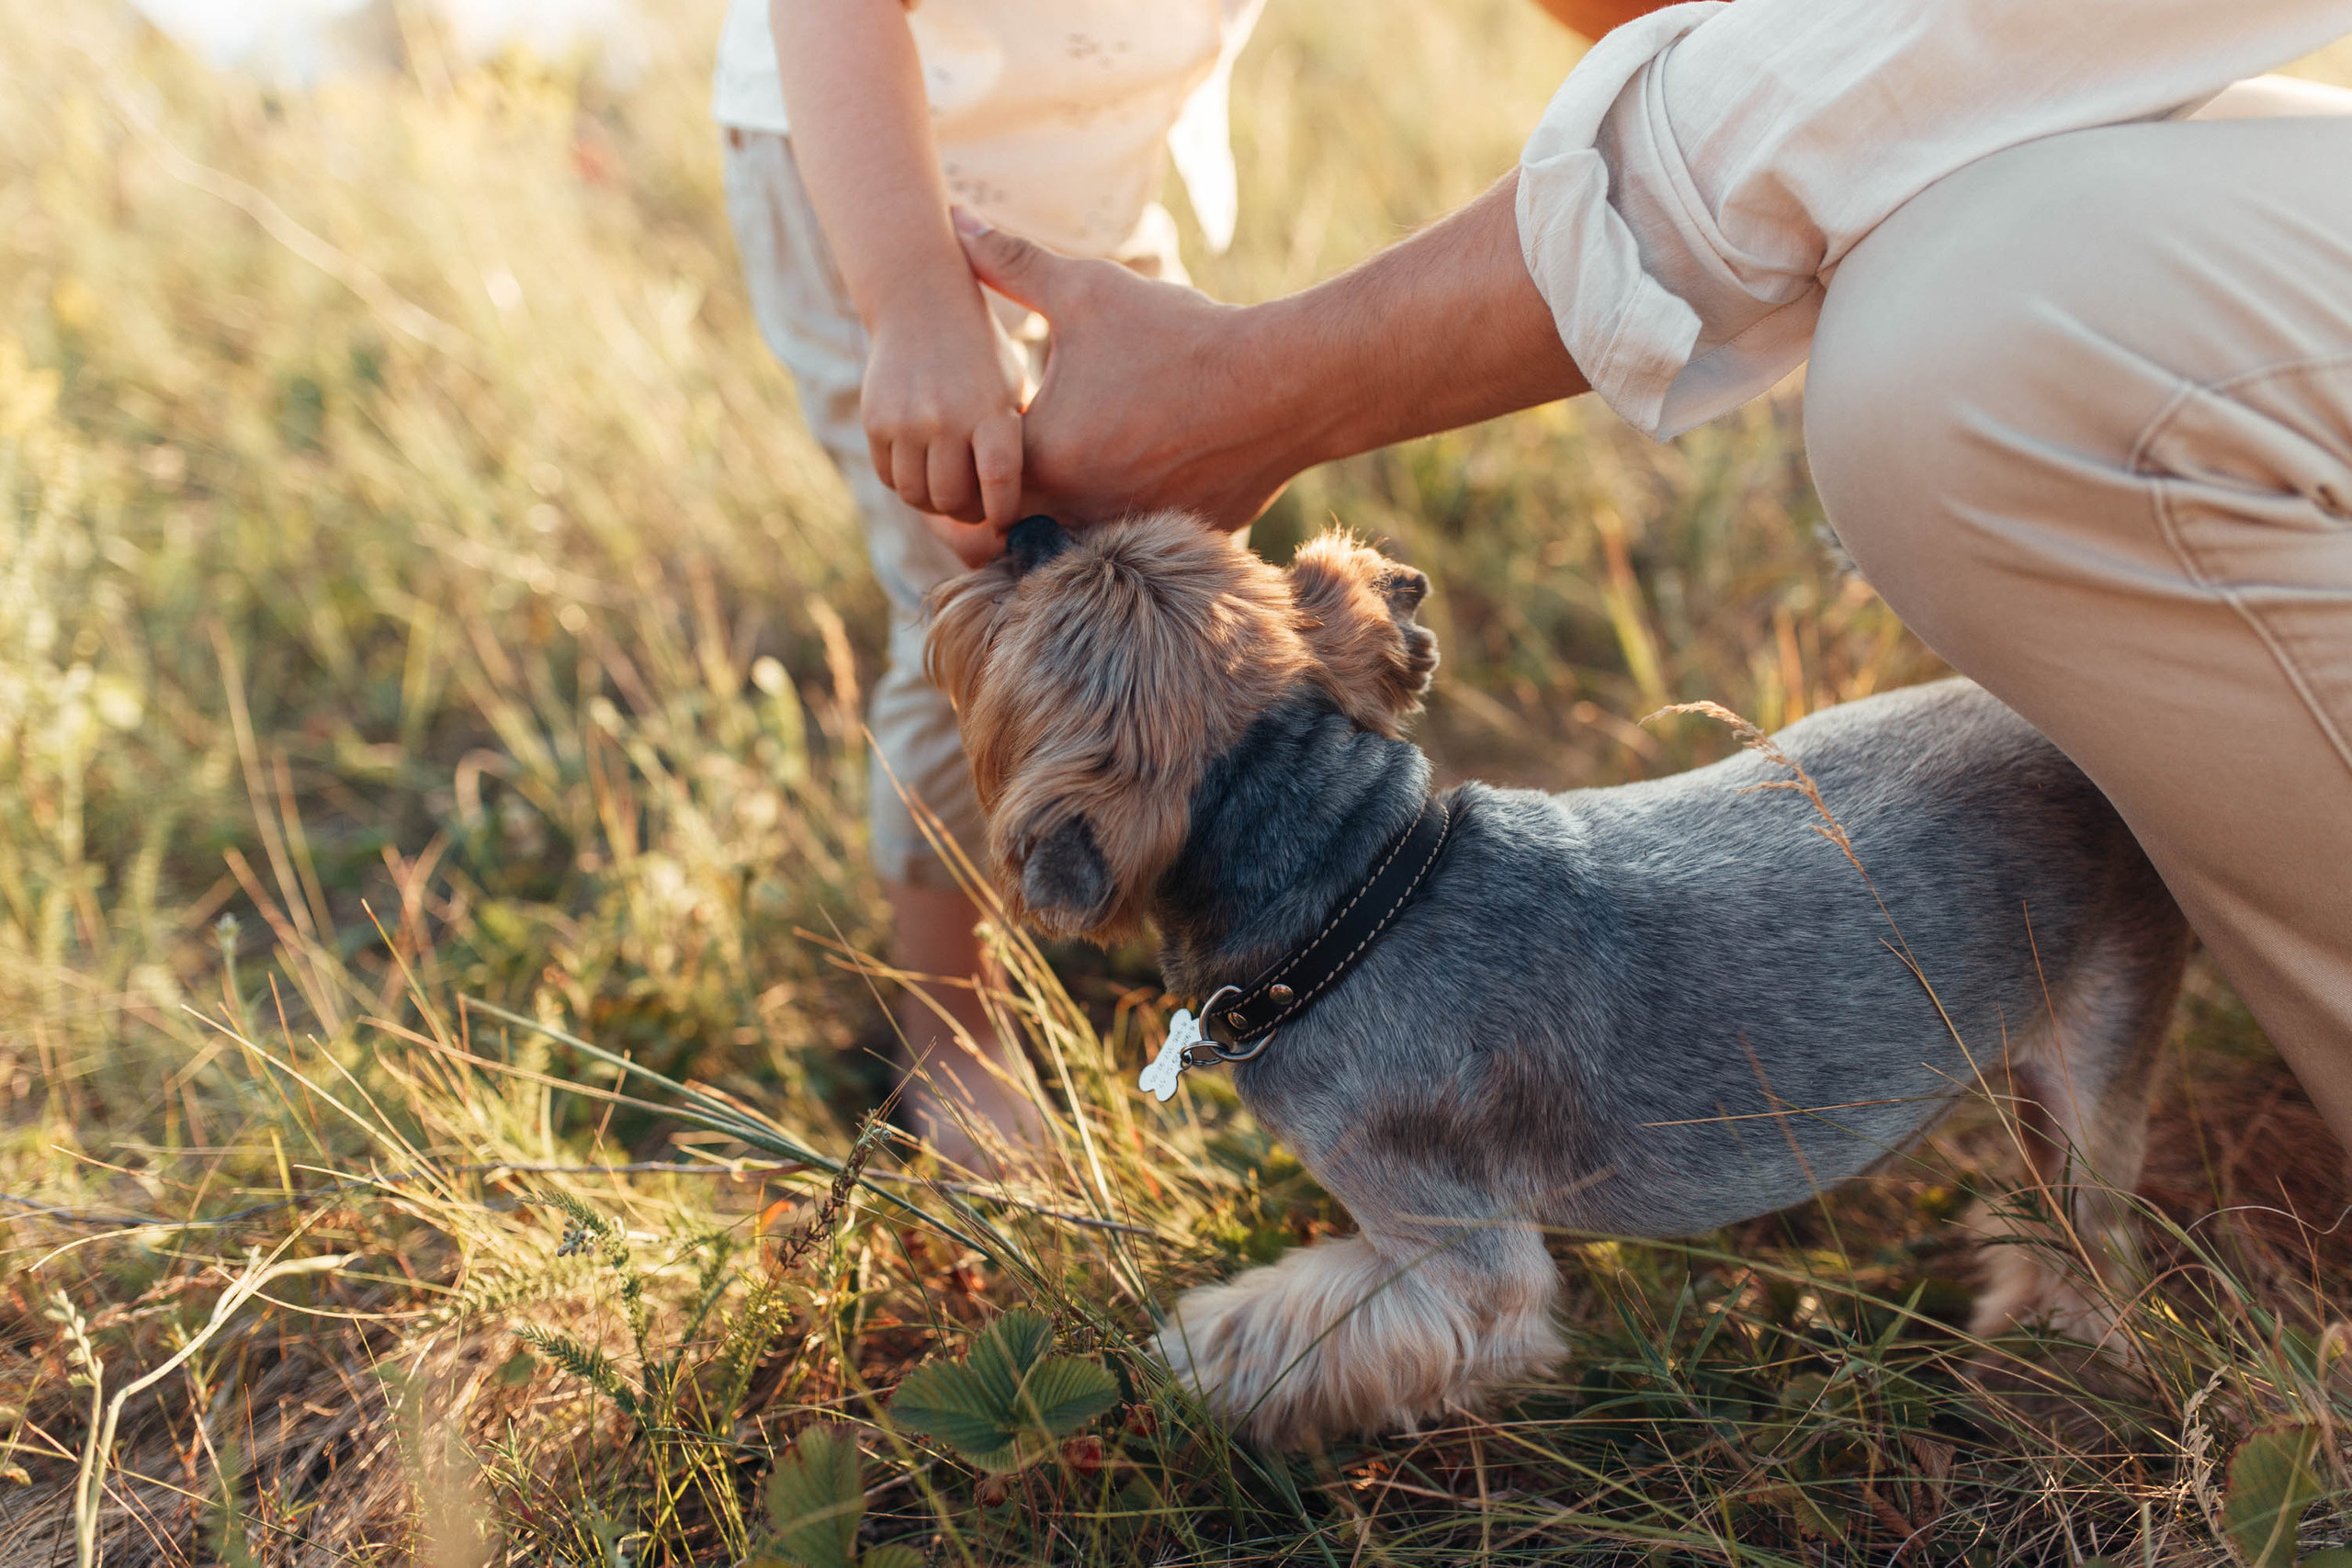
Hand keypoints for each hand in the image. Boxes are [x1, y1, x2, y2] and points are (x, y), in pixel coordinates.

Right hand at [861, 290, 1027, 525]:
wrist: (920, 300)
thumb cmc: (980, 355)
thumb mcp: (1009, 387)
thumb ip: (1010, 442)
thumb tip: (1016, 507)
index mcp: (991, 409)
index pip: (998, 482)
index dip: (1004, 514)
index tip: (1006, 521)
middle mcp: (946, 417)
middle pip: (952, 500)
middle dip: (967, 513)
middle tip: (976, 507)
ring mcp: (906, 420)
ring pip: (916, 495)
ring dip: (933, 502)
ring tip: (949, 490)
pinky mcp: (875, 420)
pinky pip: (888, 477)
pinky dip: (906, 482)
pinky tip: (923, 469)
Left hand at [955, 211, 1315, 528]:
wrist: (1280, 384)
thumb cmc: (1177, 336)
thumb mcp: (1086, 290)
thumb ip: (1011, 264)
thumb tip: (954, 217)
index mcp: (1041, 459)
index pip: (972, 480)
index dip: (978, 452)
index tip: (1002, 422)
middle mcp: (1078, 510)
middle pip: (1017, 520)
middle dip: (1016, 487)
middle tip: (1034, 446)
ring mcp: (1129, 532)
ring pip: (1076, 537)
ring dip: (1071, 506)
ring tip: (1091, 458)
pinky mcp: (1175, 541)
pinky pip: (1137, 540)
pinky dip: (1131, 512)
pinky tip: (1150, 469)